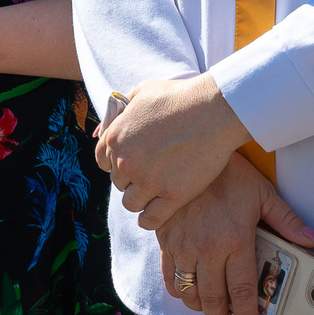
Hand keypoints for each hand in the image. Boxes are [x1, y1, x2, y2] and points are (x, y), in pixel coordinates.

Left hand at [95, 73, 253, 229]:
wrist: (215, 109)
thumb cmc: (180, 97)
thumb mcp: (141, 93)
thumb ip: (118, 113)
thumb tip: (98, 133)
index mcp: (115, 138)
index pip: (103, 162)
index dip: (118, 163)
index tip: (133, 164)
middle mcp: (126, 162)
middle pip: (119, 183)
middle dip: (132, 179)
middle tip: (151, 174)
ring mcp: (149, 180)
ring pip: (131, 203)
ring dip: (140, 199)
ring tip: (154, 193)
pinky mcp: (172, 195)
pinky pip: (150, 219)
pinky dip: (148, 220)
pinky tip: (154, 216)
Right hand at [154, 154, 313, 314]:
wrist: (187, 152)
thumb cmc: (229, 173)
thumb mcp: (263, 194)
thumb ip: (288, 222)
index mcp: (235, 240)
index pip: (242, 291)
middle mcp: (207, 248)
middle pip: (213, 298)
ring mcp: (182, 245)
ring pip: (188, 292)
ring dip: (200, 304)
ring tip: (211, 302)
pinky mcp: (165, 238)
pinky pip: (168, 276)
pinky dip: (178, 288)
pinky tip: (188, 287)